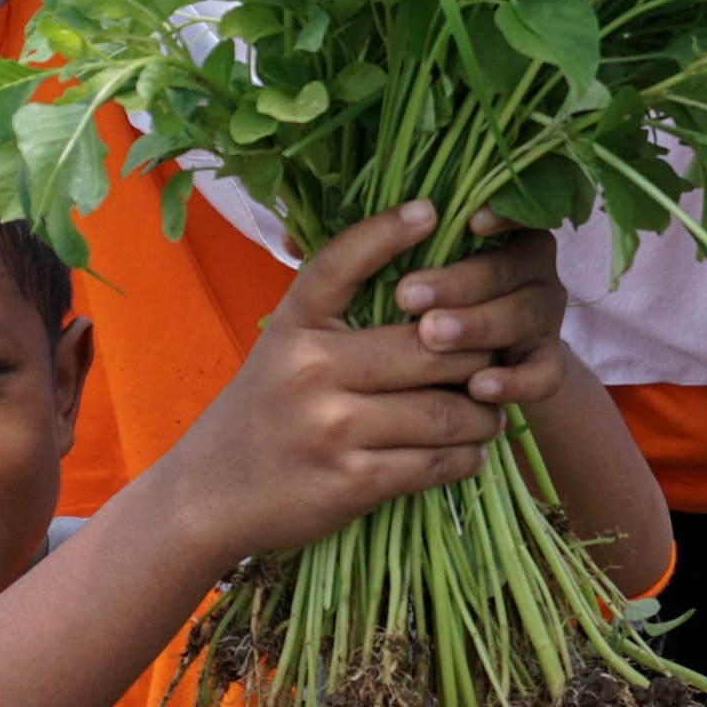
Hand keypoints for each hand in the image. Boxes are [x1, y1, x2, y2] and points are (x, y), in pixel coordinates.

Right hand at [159, 204, 564, 559]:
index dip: (388, 231)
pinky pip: (433, 463)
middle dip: (477, 355)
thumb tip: (425, 285)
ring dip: (482, 414)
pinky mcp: (351, 482)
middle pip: (428, 348)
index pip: (342, 262)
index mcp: (294, 325)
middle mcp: (311, 369)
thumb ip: (335, 316)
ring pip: (443, 411)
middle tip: (496, 359)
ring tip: (488, 412)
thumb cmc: (261, 413)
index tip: (431, 211)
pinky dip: (465, 457)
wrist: (209, 495)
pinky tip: (471, 451)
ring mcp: (332, 427)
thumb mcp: (282, 349)